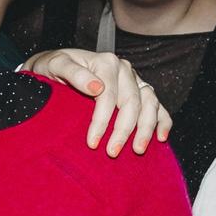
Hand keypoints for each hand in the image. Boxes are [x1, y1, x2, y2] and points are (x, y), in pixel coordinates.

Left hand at [22, 49, 171, 155]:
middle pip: (131, 102)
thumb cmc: (52, 66)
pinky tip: (161, 137)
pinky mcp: (140, 89)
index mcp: (106, 63)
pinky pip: (157, 104)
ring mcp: (134, 79)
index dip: (102, 121)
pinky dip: (162, 120)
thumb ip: (74, 73)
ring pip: (149, 103)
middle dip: (123, 130)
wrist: (56, 64)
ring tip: (138, 149)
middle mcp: (124, 69)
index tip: (92, 143)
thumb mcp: (55, 65)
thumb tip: (96, 87)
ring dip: (146, 128)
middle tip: (112, 153)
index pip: (108, 96)